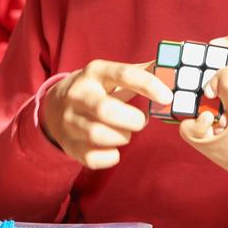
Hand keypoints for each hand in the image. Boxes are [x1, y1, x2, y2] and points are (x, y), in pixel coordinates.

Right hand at [39, 59, 172, 169]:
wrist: (55, 106)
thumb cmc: (96, 89)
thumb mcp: (112, 73)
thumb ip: (142, 72)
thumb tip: (172, 69)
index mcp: (95, 72)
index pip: (124, 75)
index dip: (148, 86)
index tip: (167, 97)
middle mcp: (78, 94)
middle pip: (105, 110)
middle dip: (132, 119)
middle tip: (141, 121)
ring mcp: (69, 120)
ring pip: (98, 135)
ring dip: (122, 137)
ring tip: (126, 132)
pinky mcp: (68, 144)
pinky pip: (94, 158)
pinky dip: (111, 156)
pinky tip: (114, 147)